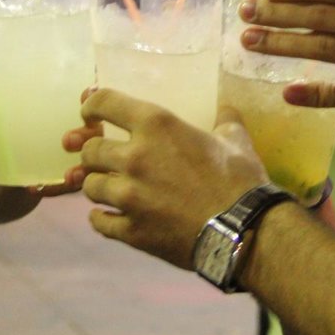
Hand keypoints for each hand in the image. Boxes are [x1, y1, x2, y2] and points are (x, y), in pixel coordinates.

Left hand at [78, 89, 266, 268]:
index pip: (104, 103)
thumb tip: (227, 110)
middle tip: (104, 158)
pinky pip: (99, 222)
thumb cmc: (240, 180)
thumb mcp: (236, 140)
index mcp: (156, 126)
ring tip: (109, 188)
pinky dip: (100, 218)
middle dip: (94, 152)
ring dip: (98, 185)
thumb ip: (225, 121)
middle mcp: (134, 157)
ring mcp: (128, 197)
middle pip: (89, 150)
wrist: (245, 231)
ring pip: (89, 186)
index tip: (91, 115)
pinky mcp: (130, 231)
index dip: (91, 105)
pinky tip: (106, 217)